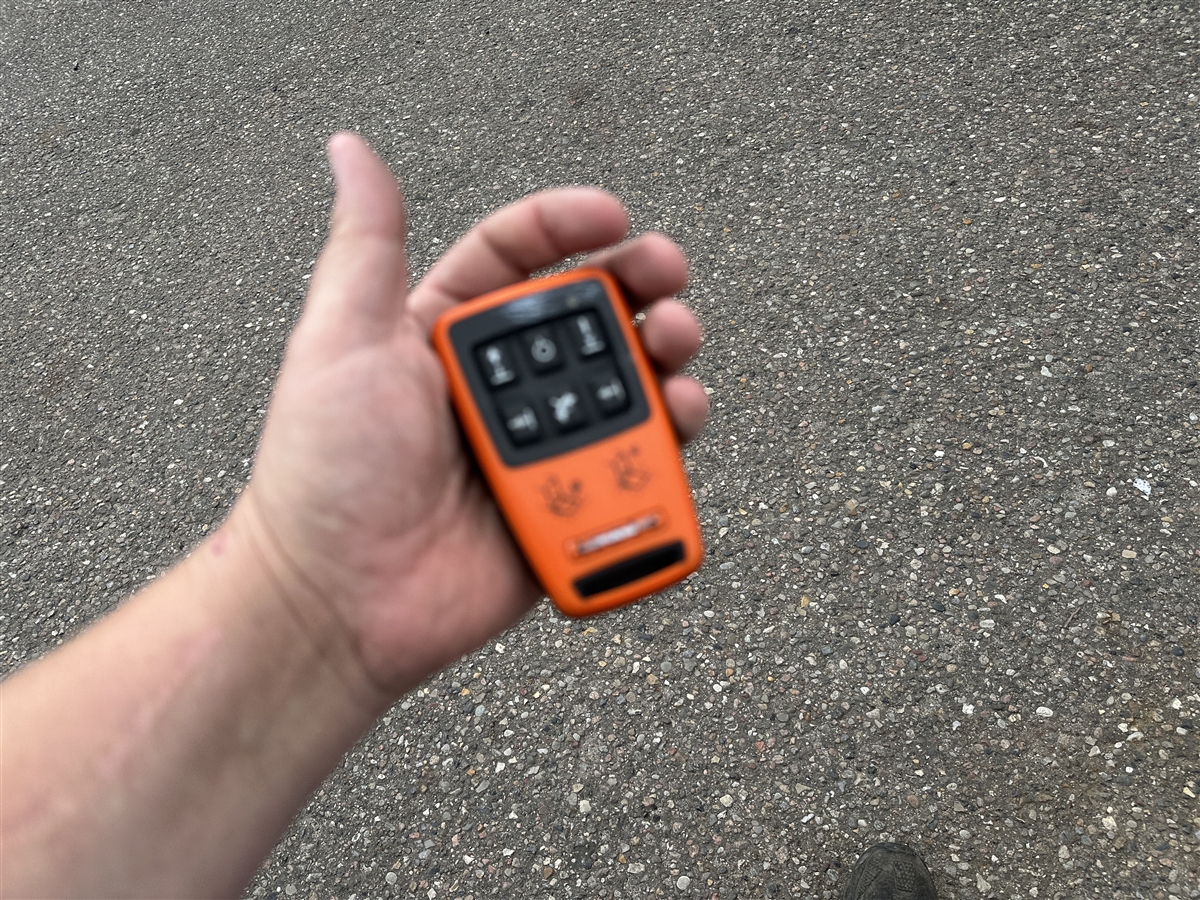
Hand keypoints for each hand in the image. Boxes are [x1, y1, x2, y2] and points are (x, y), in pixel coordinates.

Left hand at [238, 133, 707, 701]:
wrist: (340, 602)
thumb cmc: (325, 471)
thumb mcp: (339, 340)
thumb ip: (366, 245)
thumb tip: (351, 148)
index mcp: (448, 333)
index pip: (518, 258)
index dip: (567, 225)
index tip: (614, 214)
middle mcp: (501, 384)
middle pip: (592, 316)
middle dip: (642, 285)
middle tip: (670, 281)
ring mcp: (540, 445)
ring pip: (627, 385)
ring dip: (668, 356)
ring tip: (678, 349)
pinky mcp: (570, 503)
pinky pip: (635, 465)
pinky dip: (669, 440)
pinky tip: (680, 419)